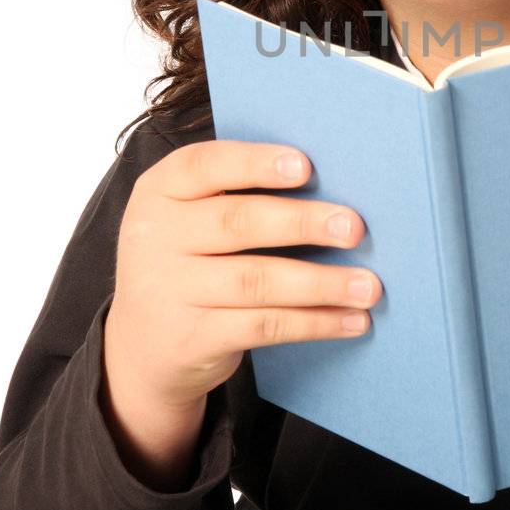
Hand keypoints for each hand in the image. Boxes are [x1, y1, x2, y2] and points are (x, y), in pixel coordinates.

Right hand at [100, 139, 380, 487]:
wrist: (141, 347)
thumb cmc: (190, 262)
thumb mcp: (191, 219)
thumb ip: (238, 196)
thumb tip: (335, 185)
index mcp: (160, 190)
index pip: (204, 165)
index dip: (256, 163)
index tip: (306, 166)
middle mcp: (156, 237)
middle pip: (237, 223)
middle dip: (303, 223)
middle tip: (355, 228)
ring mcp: (169, 291)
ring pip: (257, 281)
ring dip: (321, 283)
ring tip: (368, 285)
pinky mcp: (191, 339)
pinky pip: (263, 326)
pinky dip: (314, 322)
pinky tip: (351, 320)